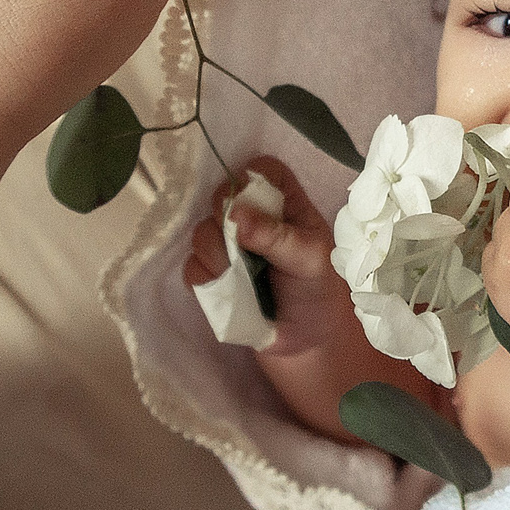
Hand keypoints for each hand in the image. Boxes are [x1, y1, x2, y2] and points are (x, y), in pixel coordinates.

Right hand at [185, 156, 360, 360]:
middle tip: (245, 250)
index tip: (246, 208)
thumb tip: (237, 216)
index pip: (261, 170)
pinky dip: (208, 280)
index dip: (248, 181)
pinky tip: (230, 292)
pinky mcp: (211, 273)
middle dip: (227, 224)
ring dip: (219, 257)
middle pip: (221, 196)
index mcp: (284, 202)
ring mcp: (228, 244)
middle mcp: (253, 216)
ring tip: (245, 279)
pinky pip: (193, 267)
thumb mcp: (310, 260)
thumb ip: (277, 236)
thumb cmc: (317, 291)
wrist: (306, 339)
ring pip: (201, 232)